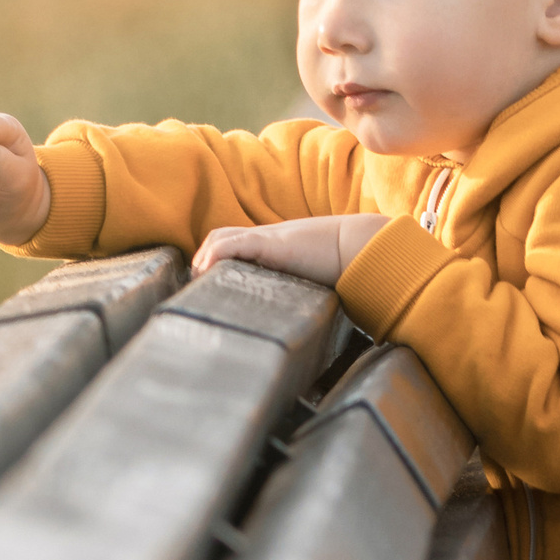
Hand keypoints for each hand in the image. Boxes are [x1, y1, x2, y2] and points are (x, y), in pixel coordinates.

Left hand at [192, 216, 387, 283]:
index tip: (210, 281)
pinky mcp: (269, 243)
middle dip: (204, 257)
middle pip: (222, 236)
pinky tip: (205, 270)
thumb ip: (308, 288)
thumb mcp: (320, 278)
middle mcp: (268, 237)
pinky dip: (215, 254)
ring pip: (221, 238)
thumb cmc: (349, 266)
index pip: (237, 243)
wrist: (362, 247)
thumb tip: (315, 324)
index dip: (219, 258)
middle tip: (198, 282)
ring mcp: (267, 238)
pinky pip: (232, 244)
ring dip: (204, 257)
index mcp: (277, 245)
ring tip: (198, 279)